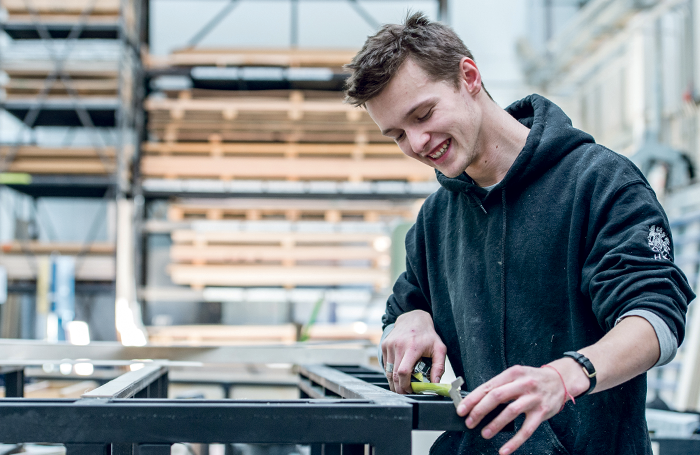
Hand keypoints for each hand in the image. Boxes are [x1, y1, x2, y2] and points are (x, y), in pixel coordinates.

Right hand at [381, 310, 446, 393]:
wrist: (413, 319)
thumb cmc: (427, 335)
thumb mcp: (439, 349)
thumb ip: (439, 367)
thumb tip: (435, 383)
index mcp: (412, 347)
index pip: (403, 372)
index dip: (405, 385)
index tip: (411, 390)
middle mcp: (398, 346)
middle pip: (394, 374)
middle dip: (399, 387)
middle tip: (406, 392)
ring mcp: (389, 345)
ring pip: (388, 371)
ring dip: (393, 382)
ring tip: (402, 386)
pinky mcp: (384, 345)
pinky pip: (385, 364)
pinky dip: (390, 372)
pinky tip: (398, 374)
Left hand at [455, 364, 572, 454]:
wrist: (560, 381)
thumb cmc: (533, 379)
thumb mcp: (516, 376)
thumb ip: (500, 386)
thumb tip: (477, 401)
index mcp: (512, 373)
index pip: (488, 386)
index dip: (472, 399)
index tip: (461, 409)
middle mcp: (523, 384)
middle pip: (496, 397)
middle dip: (479, 411)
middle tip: (470, 421)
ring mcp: (533, 398)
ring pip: (510, 412)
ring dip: (494, 425)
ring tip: (484, 433)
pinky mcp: (542, 412)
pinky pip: (527, 430)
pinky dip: (514, 441)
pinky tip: (504, 449)